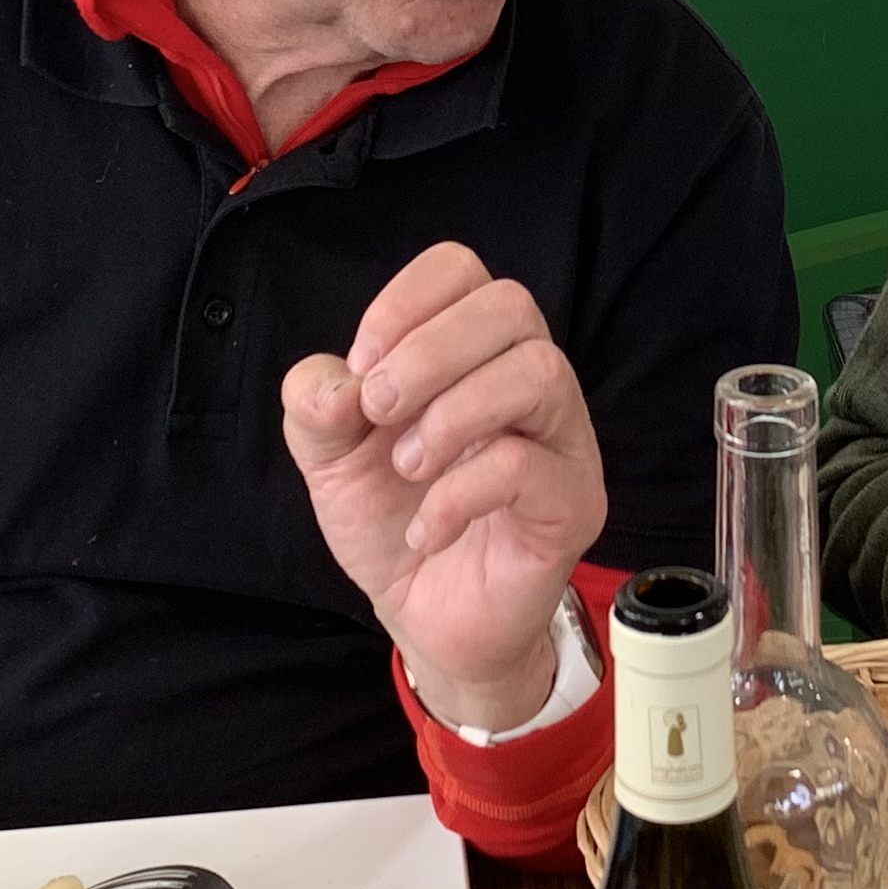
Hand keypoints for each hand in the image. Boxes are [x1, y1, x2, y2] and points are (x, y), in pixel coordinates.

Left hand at [283, 243, 604, 733]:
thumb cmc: (393, 521)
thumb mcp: (330, 458)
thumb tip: (335, 381)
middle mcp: (529, 381)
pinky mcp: (572, 503)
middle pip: (510, 305)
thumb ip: (315, 405)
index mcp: (474, 351)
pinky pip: (528, 466)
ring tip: (408, 466)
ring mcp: (562, 439)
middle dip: (428, 352)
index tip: (361, 370)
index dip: (403, 304)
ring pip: (538, 371)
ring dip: (451, 414)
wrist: (424, 618)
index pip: (461, 270)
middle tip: (378, 413)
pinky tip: (427, 529)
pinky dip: (458, 494)